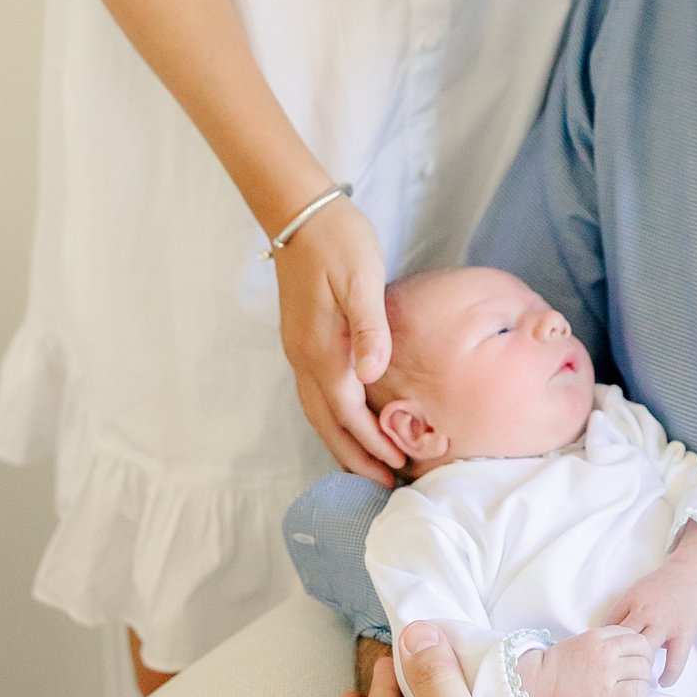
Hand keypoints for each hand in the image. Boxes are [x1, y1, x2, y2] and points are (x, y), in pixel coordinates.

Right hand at [274, 194, 402, 481]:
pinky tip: (348, 417)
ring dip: (340, 439)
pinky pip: (315, 391)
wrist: (300, 212)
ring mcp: (298, 347)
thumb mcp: (362, 279)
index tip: (398, 467)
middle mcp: (304, 355)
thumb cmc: (339, 241)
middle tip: (384, 483)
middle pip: (326, 421)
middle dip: (353, 455)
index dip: (371, 442)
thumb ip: (370, 329)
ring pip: (316, 409)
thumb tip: (374, 376)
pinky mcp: (301, 336)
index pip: (347, 411)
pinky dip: (332, 415)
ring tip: (367, 463)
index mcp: (321, 348)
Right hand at [521, 626, 655, 696]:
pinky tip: (636, 693)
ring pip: (643, 669)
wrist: (541, 685)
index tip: (637, 655)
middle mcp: (605, 651)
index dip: (638, 645)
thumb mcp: (582, 642)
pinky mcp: (606, 696)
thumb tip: (624, 646)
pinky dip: (642, 691)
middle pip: (643, 649)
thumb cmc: (559, 665)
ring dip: (645, 676)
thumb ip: (603, 640)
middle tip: (643, 669)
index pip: (632, 634)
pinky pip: (637, 690)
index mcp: (598, 636)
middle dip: (647, 659)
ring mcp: (607, 673)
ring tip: (640, 682)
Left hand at [607, 523, 696, 685]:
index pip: (609, 625)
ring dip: (641, 666)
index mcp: (632, 599)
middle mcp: (646, 611)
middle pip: (624, 640)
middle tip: (620, 670)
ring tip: (640, 677)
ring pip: (645, 651)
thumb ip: (627, 609)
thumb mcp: (640, 589)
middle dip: (619, 657)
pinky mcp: (684, 633)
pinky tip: (663, 682)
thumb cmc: (666, 584)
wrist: (696, 573)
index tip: (607, 654)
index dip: (606, 642)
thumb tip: (612, 633)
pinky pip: (674, 661)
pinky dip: (668, 675)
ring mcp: (665, 623)